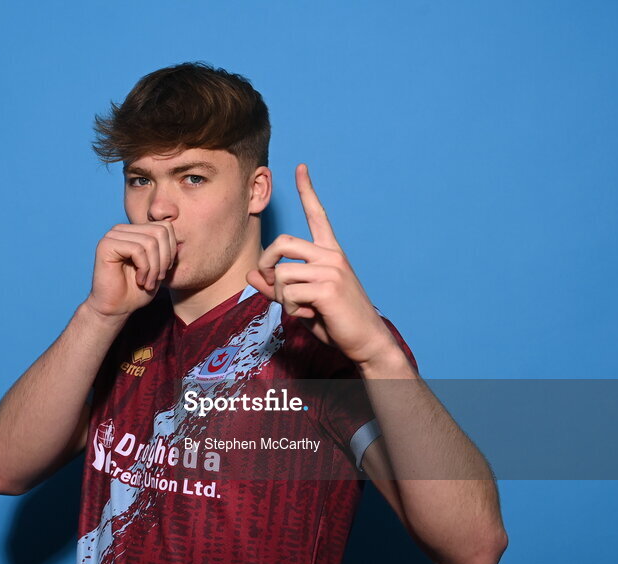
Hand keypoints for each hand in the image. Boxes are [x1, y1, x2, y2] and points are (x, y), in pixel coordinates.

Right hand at [84, 221, 177, 318]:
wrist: (116, 308)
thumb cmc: (136, 290)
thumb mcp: (159, 268)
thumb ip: (166, 250)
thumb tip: (180, 240)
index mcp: (134, 231)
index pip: (165, 227)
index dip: (171, 250)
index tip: (165, 270)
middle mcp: (122, 229)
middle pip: (159, 232)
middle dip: (164, 259)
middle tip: (158, 278)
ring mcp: (113, 235)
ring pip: (150, 242)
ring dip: (154, 268)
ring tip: (148, 282)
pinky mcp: (106, 245)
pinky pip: (137, 250)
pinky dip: (144, 268)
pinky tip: (139, 280)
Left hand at [246, 164, 401, 365]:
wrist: (365, 341)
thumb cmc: (335, 321)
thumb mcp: (302, 301)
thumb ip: (276, 287)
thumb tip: (252, 275)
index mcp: (330, 253)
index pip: (318, 215)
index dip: (307, 190)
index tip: (300, 167)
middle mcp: (332, 255)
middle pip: (282, 242)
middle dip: (266, 262)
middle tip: (270, 283)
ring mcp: (331, 269)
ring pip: (282, 274)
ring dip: (282, 298)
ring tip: (301, 308)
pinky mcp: (327, 287)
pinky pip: (288, 292)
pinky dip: (291, 309)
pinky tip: (309, 315)